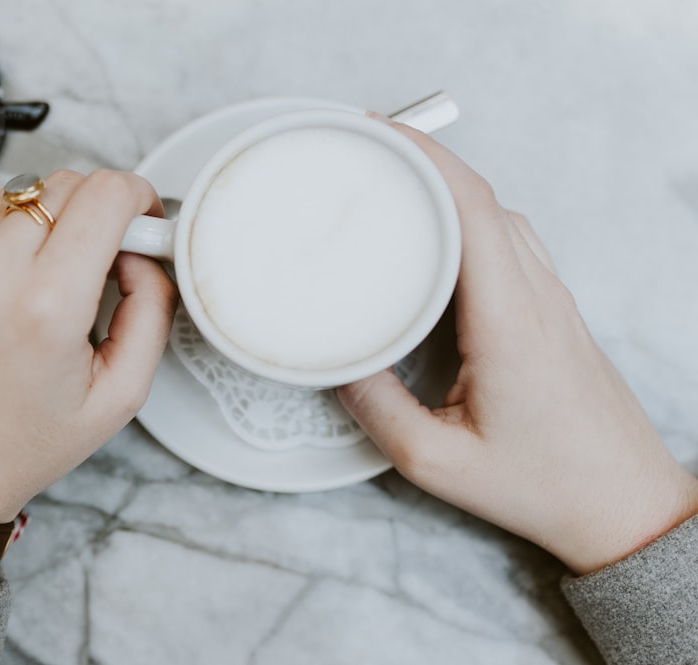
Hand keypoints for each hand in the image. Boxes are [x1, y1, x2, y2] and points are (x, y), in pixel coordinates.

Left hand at [0, 170, 176, 522]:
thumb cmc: (18, 446)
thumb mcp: (119, 397)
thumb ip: (152, 311)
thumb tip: (144, 255)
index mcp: (45, 307)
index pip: (106, 194)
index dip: (138, 199)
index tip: (140, 225)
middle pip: (64, 184)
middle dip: (97, 211)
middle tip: (99, 260)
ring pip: (17, 195)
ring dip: (45, 224)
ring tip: (43, 282)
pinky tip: (2, 290)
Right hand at [338, 118, 697, 574]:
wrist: (623, 503)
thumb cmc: (543, 484)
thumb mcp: (436, 462)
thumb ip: (376, 410)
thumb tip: (335, 364)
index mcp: (509, 322)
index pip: (472, 209)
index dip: (425, 158)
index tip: (378, 134)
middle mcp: (537, 296)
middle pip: (483, 199)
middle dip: (424, 161)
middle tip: (366, 153)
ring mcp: (552, 300)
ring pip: (499, 216)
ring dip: (448, 190)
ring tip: (395, 187)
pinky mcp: (552, 311)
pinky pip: (509, 242)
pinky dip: (468, 221)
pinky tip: (436, 240)